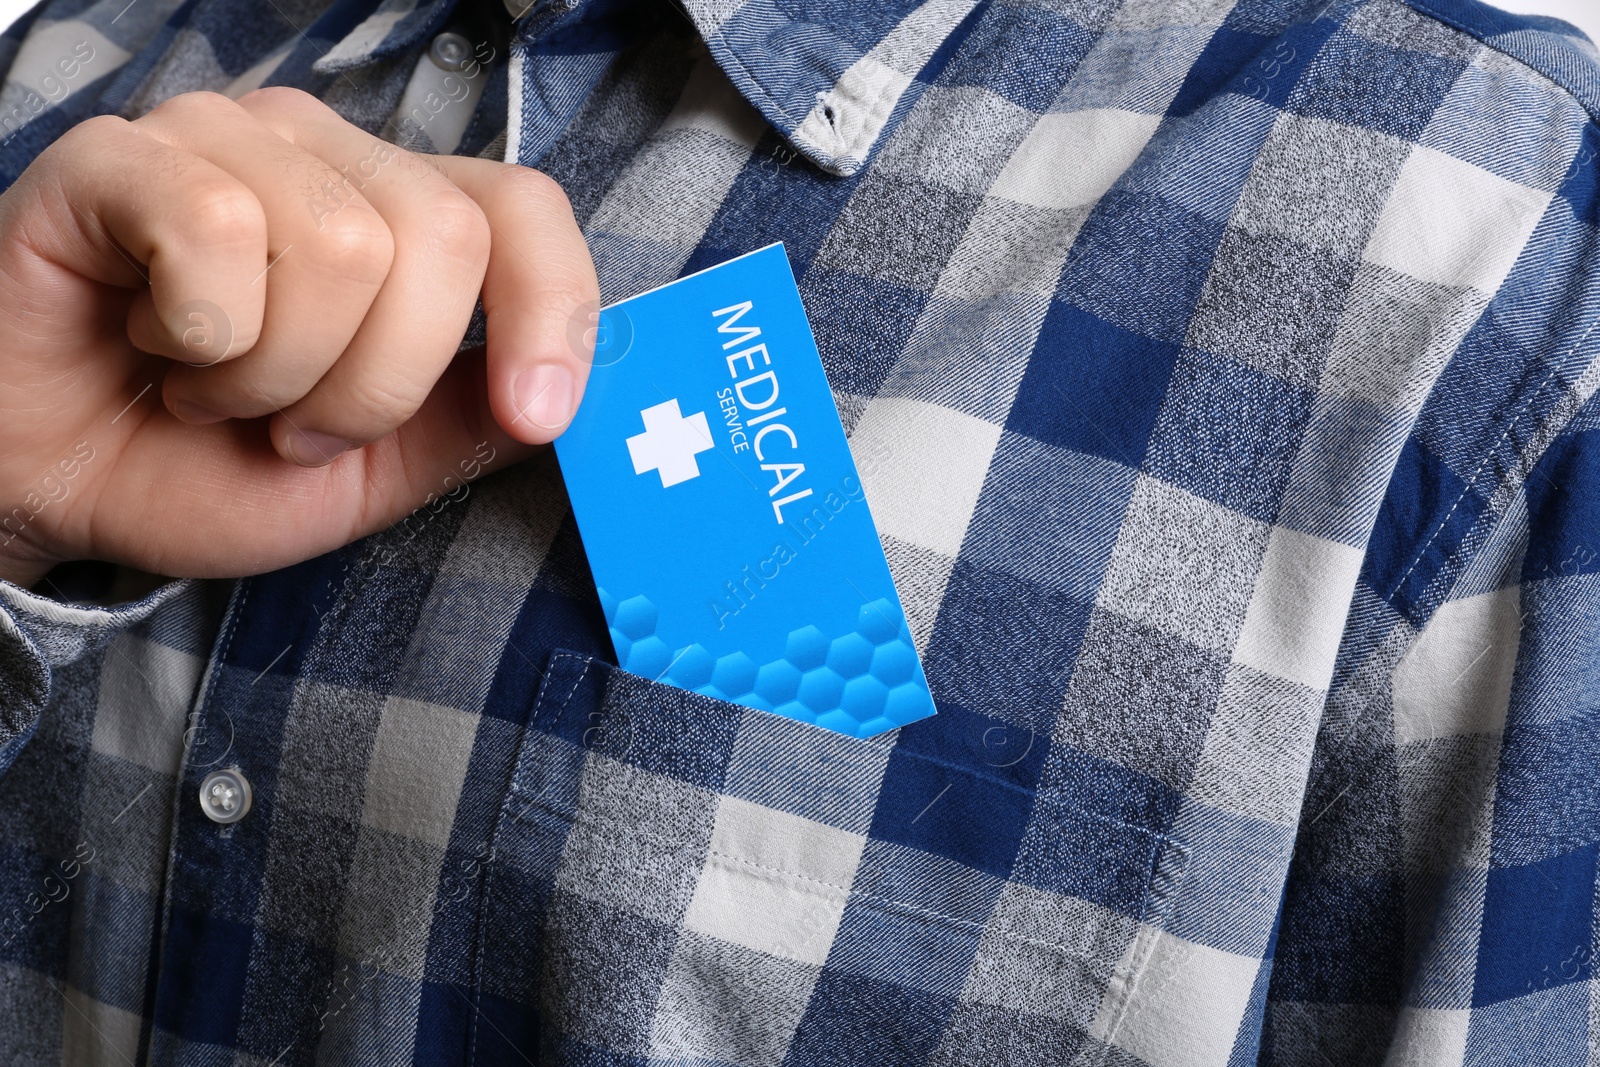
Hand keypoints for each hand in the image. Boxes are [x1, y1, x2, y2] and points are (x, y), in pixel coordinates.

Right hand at [0, 88, 598, 587]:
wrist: (49, 485)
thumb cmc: (200, 466)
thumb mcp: (370, 472)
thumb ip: (466, 423)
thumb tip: (563, 395)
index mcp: (398, 217)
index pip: (523, 211)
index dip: (554, 311)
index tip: (537, 414)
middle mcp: (324, 157)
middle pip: (441, 238)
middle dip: (378, 382)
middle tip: (295, 424)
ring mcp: (224, 141)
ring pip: (339, 244)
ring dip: (276, 373)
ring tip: (215, 390)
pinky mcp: (121, 156)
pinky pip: (216, 229)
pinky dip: (197, 337)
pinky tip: (154, 345)